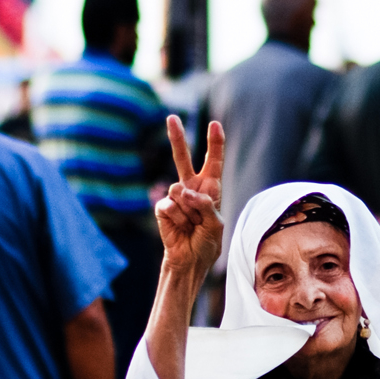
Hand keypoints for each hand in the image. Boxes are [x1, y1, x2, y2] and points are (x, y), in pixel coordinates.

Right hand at [155, 116, 223, 277]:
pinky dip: (178, 218)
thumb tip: (185, 192)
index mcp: (210, 188)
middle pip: (182, 158)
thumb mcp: (216, 224)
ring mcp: (175, 197)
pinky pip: (170, 206)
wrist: (190, 260)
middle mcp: (191, 188)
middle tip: (171, 118)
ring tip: (192, 225)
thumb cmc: (207, 242)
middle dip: (176, 138)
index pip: (213, 162)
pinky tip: (181, 228)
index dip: (215, 144)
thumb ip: (206, 205)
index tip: (215, 125)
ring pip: (179, 191)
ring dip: (189, 211)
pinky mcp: (163, 208)